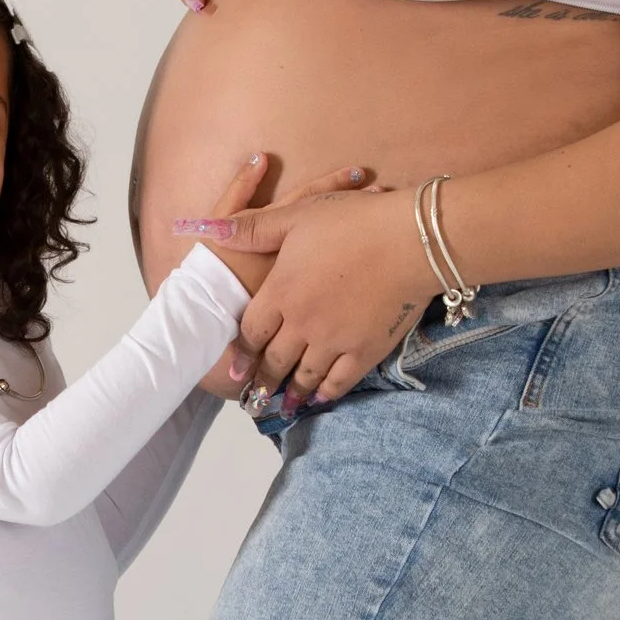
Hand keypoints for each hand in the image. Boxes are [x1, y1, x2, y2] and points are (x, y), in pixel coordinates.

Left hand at [171, 181, 434, 406]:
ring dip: (291, 392)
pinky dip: (327, 392)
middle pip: (275, 360)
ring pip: (305, 376)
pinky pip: (340, 381)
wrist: (409, 240)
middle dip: (263, 380)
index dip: (243, 351)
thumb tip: (210, 230)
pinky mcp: (365, 350)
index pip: (252, 331)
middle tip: (255, 396)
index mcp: (282, 291)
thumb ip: (253, 228)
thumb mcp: (297, 215)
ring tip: (284, 404)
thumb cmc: (353, 220)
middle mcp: (302, 323)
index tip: (236, 369)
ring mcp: (334, 341)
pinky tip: (321, 397)